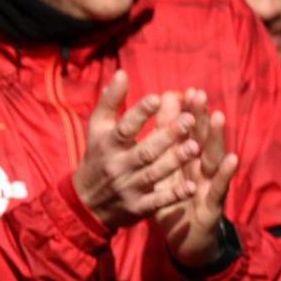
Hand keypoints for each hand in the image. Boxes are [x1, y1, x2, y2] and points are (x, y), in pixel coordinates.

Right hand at [71, 71, 203, 228]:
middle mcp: (117, 165)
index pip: (123, 128)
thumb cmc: (98, 156)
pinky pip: (157, 201)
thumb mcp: (97, 129)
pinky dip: (173, 195)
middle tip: (189, 121)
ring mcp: (127, 187)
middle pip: (144, 151)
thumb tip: (122, 73)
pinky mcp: (137, 207)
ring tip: (195, 147)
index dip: (139, 113)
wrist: (85, 203)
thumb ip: (111, 102)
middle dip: (166, 136)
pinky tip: (192, 187)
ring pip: (154, 173)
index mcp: (107, 144)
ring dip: (174, 161)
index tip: (157, 98)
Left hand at [158, 106, 242, 269]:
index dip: (185, 113)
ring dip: (216, 138)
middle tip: (199, 94)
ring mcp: (209, 185)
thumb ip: (163, 148)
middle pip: (201, 140)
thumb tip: (156, 126)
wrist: (186, 240)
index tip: (183, 91)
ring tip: (218, 116)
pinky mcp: (213, 205)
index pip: (186, 134)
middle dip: (200, 117)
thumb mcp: (164, 174)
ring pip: (213, 158)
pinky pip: (219, 188)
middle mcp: (200, 169)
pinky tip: (232, 159)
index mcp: (186, 161)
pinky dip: (226, 173)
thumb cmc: (175, 202)